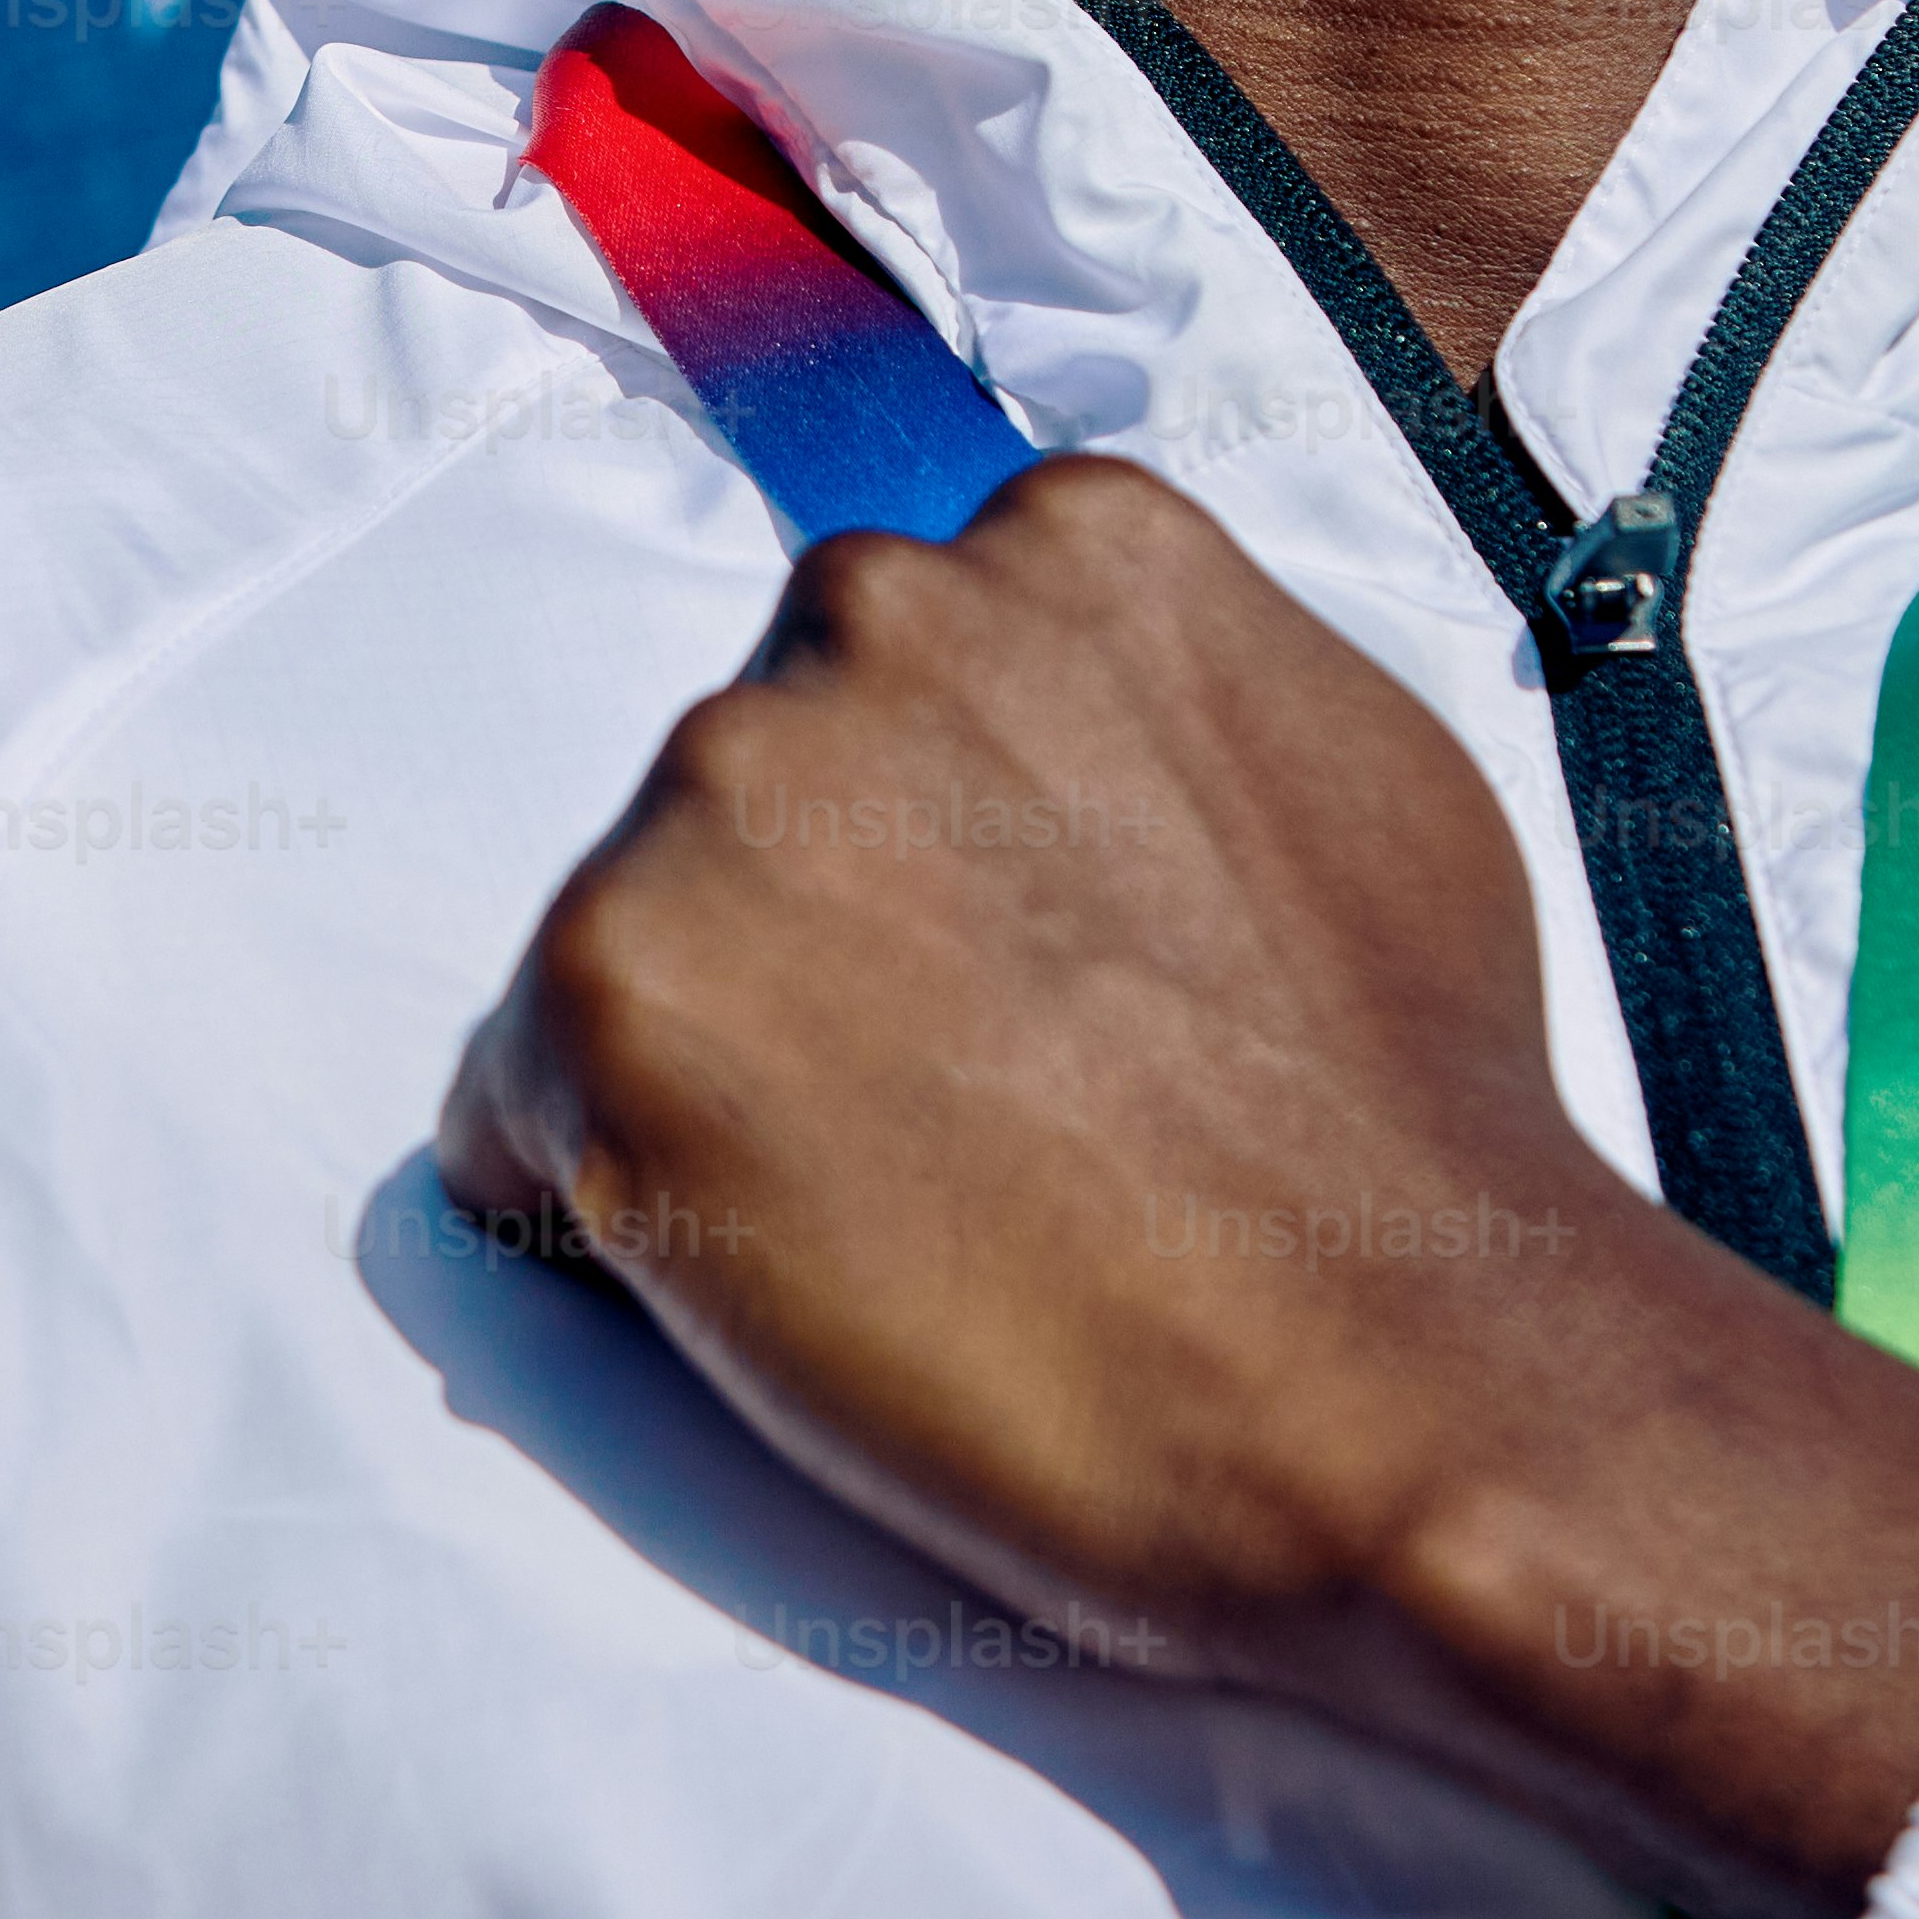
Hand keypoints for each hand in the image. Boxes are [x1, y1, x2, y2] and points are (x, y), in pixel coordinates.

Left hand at [436, 450, 1918, 1918]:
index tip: (997, 971)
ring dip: (721, 1064)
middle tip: (960, 1116)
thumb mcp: (1349, 772)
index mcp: (1060, 542)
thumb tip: (1069, 731)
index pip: (900, 664)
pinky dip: (601, 1203)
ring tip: (902, 1208)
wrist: (1399, 1377)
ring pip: (633, 934)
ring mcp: (725, 794)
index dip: (936, 847)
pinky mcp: (606, 992)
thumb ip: (1164, 704)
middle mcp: (871, 612)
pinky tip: (776, 1277)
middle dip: (821, 936)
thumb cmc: (1407, 1124)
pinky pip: (510, 1108)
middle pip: (756, 781)